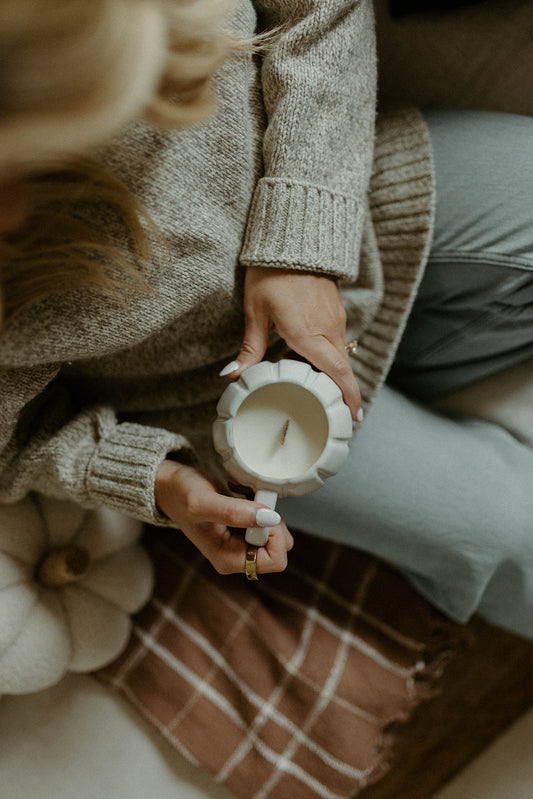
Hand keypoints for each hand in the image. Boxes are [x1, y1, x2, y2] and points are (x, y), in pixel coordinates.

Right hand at [154, 459, 292, 574]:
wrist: (170, 486)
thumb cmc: (182, 495)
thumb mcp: (203, 502)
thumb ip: (235, 512)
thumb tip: (271, 519)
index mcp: (229, 560)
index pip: (275, 560)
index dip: (274, 535)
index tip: (258, 513)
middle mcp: (237, 556)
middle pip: (280, 547)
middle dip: (271, 521)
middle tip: (250, 502)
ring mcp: (241, 543)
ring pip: (276, 532)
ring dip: (265, 509)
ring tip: (242, 496)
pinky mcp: (244, 528)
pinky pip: (268, 519)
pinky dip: (260, 503)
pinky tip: (240, 493)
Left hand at [223, 266, 360, 420]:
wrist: (292, 237)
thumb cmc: (271, 274)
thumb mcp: (255, 313)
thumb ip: (250, 349)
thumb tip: (232, 375)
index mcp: (309, 334)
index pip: (338, 374)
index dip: (349, 398)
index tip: (354, 418)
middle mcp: (328, 330)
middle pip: (342, 370)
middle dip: (342, 394)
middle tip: (336, 415)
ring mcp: (335, 319)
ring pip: (340, 356)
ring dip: (332, 375)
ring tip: (316, 390)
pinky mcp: (334, 310)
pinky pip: (336, 341)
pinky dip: (328, 356)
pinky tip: (308, 358)